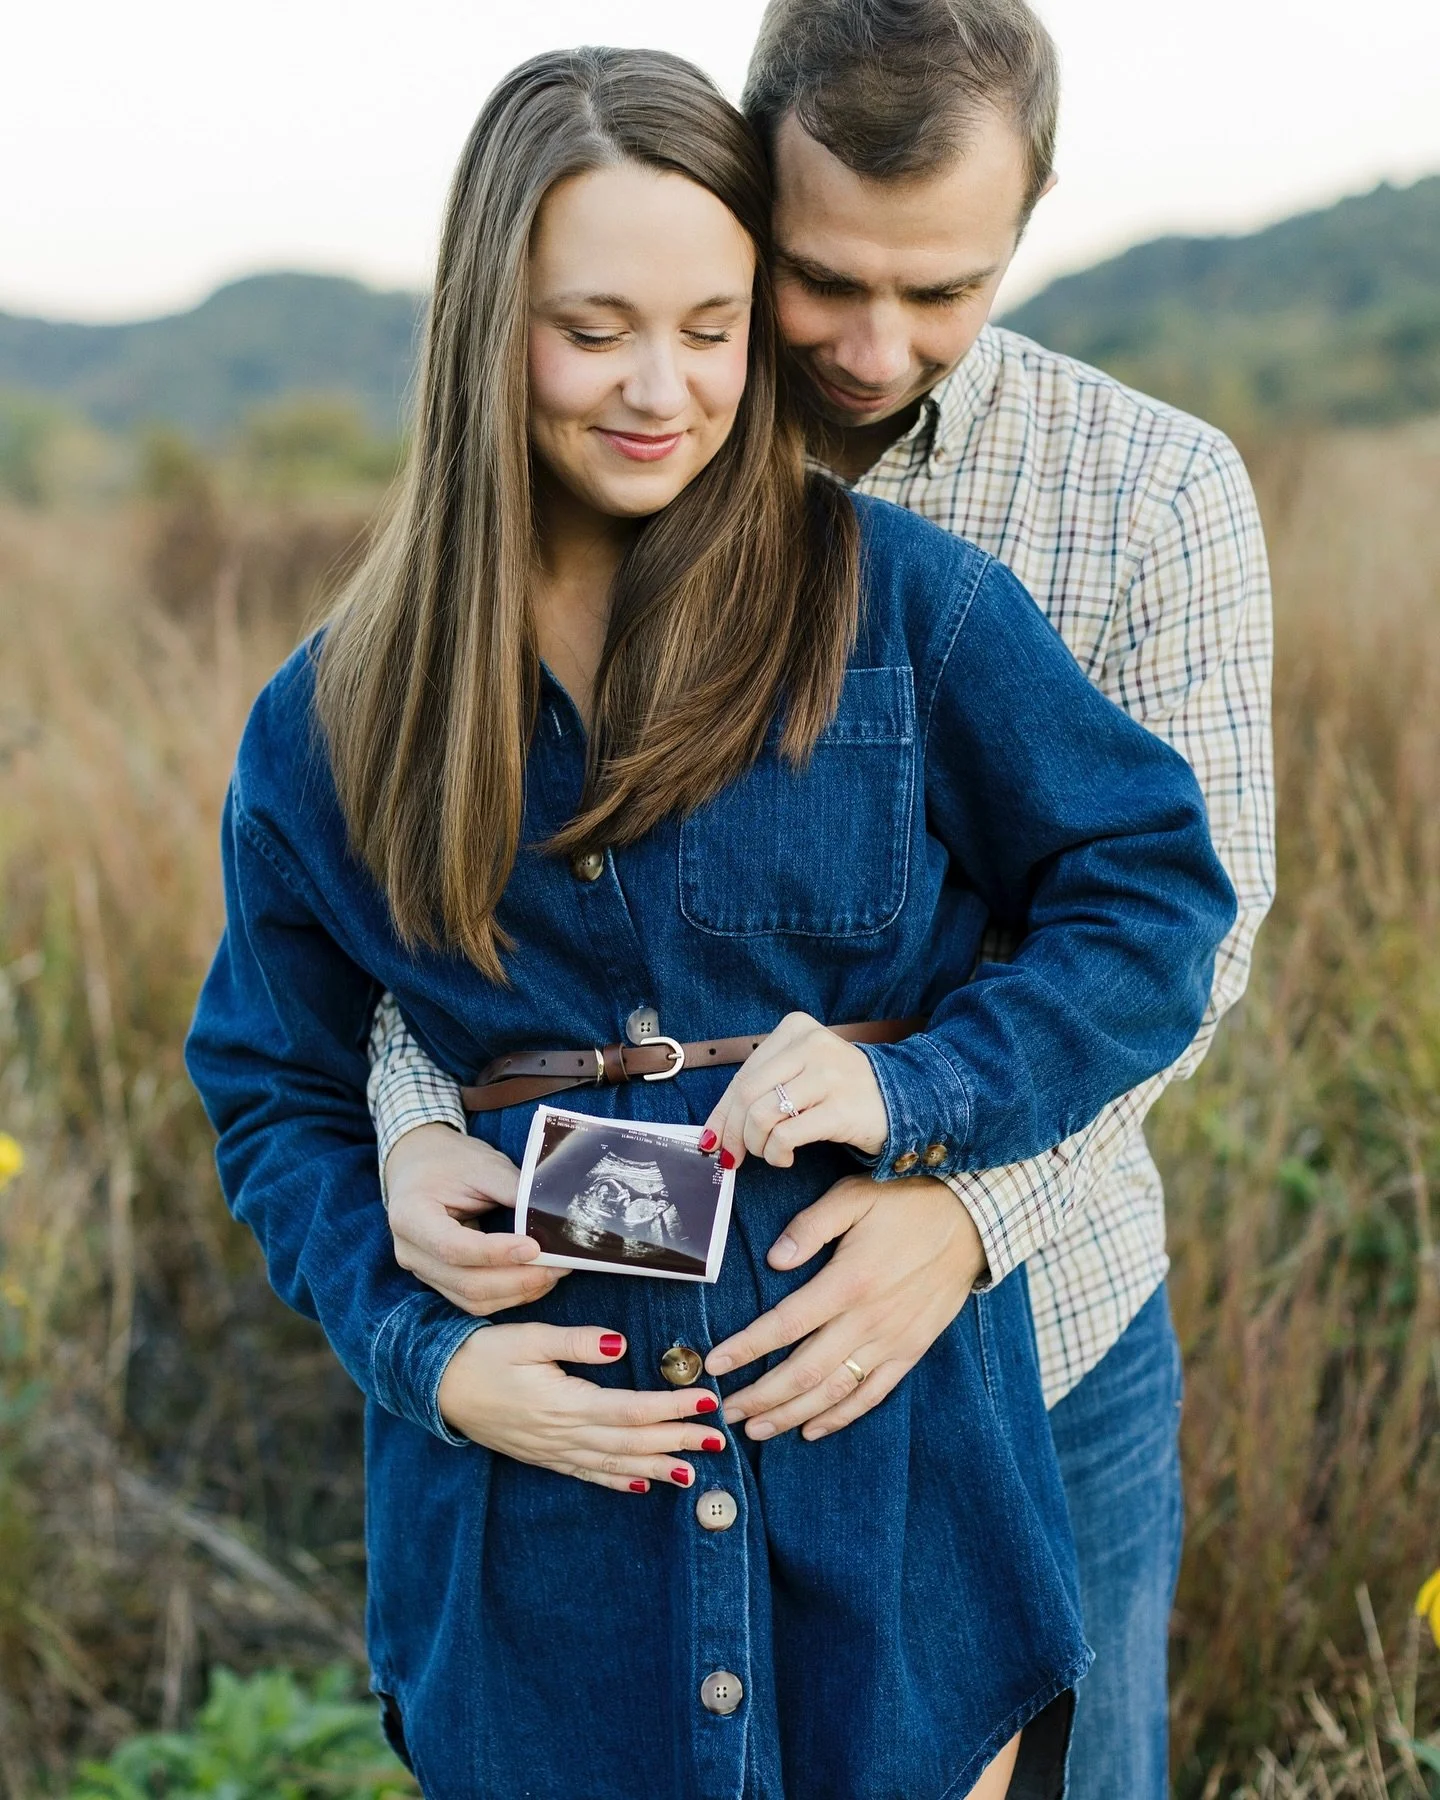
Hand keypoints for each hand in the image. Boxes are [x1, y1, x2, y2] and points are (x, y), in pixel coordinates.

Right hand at [386, 1123, 565, 1314]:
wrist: (418, 1164)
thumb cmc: (449, 1161)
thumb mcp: (483, 1166)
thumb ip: (515, 1191)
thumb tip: (554, 1218)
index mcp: (410, 1216)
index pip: (453, 1247)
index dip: (496, 1253)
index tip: (535, 1247)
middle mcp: (410, 1251)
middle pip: (466, 1283)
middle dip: (517, 1279)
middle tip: (557, 1265)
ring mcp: (422, 1271)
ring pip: (472, 1299)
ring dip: (517, 1292)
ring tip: (552, 1273)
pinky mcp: (439, 1280)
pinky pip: (473, 1300)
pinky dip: (507, 1295)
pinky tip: (534, 1279)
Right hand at [437, 1324, 726, 1492]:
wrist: (437, 1386)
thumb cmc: (482, 1354)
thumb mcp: (527, 1337)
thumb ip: (575, 1343)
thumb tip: (620, 1343)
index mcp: (563, 1403)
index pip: (630, 1409)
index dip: (670, 1407)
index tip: (705, 1402)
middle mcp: (563, 1434)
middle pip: (631, 1441)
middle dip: (677, 1440)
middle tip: (718, 1440)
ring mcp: (553, 1451)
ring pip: (614, 1463)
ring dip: (657, 1466)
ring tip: (694, 1471)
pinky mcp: (543, 1456)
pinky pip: (587, 1474)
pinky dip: (618, 1480)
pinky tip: (642, 1484)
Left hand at [700, 1011, 888, 1168]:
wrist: (904, 1099)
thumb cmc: (842, 1090)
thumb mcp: (801, 1074)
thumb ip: (760, 1091)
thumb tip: (714, 1129)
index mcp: (796, 1029)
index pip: (743, 1075)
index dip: (722, 1112)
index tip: (712, 1138)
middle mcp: (811, 1045)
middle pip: (747, 1094)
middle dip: (733, 1133)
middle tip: (734, 1156)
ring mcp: (828, 1075)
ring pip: (762, 1115)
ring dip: (757, 1145)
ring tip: (770, 1152)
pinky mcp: (840, 1108)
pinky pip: (786, 1135)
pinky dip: (777, 1153)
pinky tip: (787, 1157)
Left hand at [705, 1173, 986, 1440]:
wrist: (974, 1219)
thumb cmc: (908, 1201)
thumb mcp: (854, 1195)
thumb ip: (810, 1227)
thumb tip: (774, 1260)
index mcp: (848, 1282)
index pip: (785, 1325)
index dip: (747, 1348)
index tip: (716, 1363)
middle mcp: (869, 1320)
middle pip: (804, 1371)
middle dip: (761, 1396)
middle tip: (726, 1410)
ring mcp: (892, 1341)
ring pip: (834, 1391)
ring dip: (791, 1415)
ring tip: (756, 1429)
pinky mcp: (912, 1350)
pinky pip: (873, 1395)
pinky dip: (841, 1417)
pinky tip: (812, 1430)